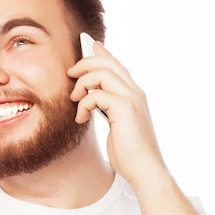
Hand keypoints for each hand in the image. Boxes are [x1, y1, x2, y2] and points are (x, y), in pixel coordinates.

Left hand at [67, 41, 166, 185]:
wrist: (145, 170)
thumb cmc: (129, 153)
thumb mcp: (116, 125)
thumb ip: (109, 109)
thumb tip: (94, 100)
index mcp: (134, 95)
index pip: (117, 65)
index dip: (102, 53)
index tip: (89, 44)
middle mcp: (135, 92)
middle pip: (108, 63)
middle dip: (85, 62)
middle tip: (69, 73)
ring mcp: (132, 99)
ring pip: (102, 73)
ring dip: (82, 83)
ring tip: (74, 99)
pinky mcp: (125, 109)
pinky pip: (97, 94)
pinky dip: (84, 104)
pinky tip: (81, 118)